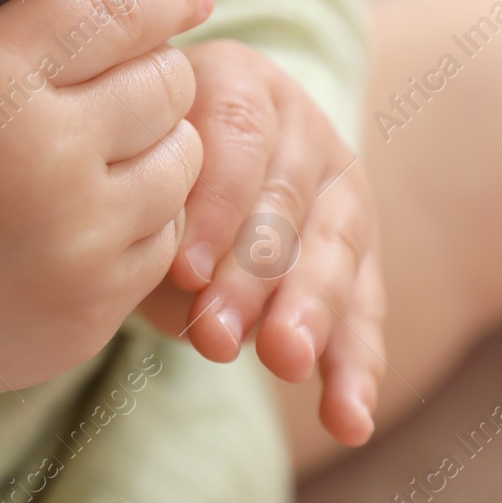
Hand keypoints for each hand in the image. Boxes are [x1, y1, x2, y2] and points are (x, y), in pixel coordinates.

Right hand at [0, 0, 212, 409]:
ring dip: (158, 150)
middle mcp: (46, 154)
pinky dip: (141, 221)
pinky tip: (87, 221)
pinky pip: (163, 239)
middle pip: (167, 83)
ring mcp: (77, 239)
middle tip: (126, 85)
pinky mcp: (92, 307)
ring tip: (104, 158)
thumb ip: (14, 52)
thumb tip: (120, 15)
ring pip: (184, 163)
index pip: (116, 12)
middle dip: (155, 76)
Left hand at [136, 39, 385, 445]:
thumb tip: (183, 283)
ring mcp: (340, 187)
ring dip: (309, 315)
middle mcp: (302, 126)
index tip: (185, 272)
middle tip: (220, 337)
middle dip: (256, 277)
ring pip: (335, 252)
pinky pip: (364, 309)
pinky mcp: (359, 251)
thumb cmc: (137, 161)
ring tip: (284, 364)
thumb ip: (156, 215)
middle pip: (288, 202)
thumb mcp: (137, 163)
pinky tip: (348, 418)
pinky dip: (356, 367)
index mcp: (238, 83)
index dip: (216, 208)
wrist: (189, 152)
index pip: (238, 138)